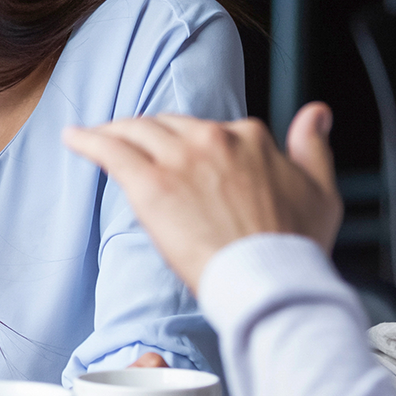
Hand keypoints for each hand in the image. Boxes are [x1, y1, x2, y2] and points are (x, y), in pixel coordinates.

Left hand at [62, 103, 341, 288]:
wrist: (270, 282)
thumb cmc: (295, 247)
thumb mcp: (321, 191)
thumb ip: (312, 147)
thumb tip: (315, 113)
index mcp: (250, 138)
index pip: (209, 129)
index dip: (192, 145)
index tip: (181, 158)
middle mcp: (214, 139)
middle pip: (169, 126)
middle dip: (149, 135)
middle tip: (132, 146)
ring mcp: (181, 159)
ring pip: (137, 131)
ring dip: (114, 130)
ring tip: (97, 136)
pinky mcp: (151, 184)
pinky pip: (112, 150)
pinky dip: (89, 139)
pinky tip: (74, 137)